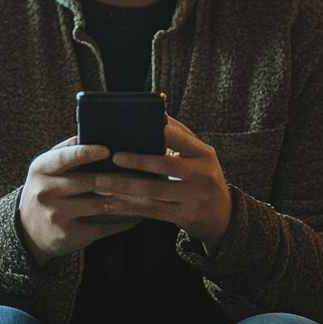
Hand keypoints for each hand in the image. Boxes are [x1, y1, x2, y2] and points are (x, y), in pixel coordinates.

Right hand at [18, 137, 143, 268]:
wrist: (28, 232)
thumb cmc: (46, 190)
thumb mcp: (47, 169)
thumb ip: (68, 151)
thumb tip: (100, 133)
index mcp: (41, 169)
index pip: (65, 158)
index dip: (87, 153)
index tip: (108, 150)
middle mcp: (45, 192)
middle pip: (90, 182)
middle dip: (120, 177)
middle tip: (144, 172)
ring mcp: (56, 216)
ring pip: (101, 205)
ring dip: (128, 199)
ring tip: (148, 191)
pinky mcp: (69, 236)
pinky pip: (104, 227)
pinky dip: (124, 221)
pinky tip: (139, 215)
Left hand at [88, 116, 232, 255]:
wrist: (222, 215)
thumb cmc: (202, 176)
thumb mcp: (199, 155)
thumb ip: (179, 135)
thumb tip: (157, 107)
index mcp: (205, 154)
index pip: (182, 138)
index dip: (160, 133)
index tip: (136, 127)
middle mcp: (203, 175)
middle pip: (166, 165)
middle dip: (137, 161)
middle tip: (114, 157)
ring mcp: (195, 198)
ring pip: (155, 190)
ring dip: (124, 185)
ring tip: (100, 181)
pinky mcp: (185, 216)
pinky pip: (152, 211)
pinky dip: (129, 206)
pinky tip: (111, 202)